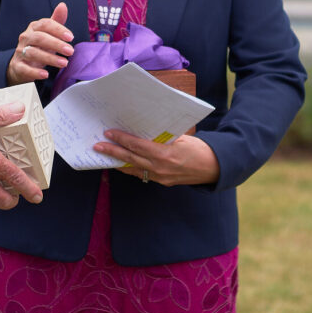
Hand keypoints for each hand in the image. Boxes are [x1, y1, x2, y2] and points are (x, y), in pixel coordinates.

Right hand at [7, 2, 74, 84]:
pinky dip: (34, 72)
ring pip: (33, 53)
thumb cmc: (38, 47)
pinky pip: (24, 69)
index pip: (45, 24)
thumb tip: (63, 5)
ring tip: (64, 63)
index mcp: (34, 28)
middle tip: (70, 51)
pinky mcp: (17, 66)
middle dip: (56, 44)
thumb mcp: (48, 34)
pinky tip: (45, 74)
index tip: (71, 37)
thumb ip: (56, 21)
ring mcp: (20, 52)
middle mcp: (25, 38)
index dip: (58, 29)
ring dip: (50, 58)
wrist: (20, 65)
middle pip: (39, 38)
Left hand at [93, 130, 219, 186]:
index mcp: (165, 154)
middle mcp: (160, 168)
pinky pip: (142, 174)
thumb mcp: (181, 138)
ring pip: (133, 169)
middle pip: (131, 159)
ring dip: (118, 162)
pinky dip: (130, 168)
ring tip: (105, 155)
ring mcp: (161, 177)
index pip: (138, 146)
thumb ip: (162, 136)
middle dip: (113, 151)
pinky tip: (122, 164)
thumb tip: (144, 130)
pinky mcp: (162, 182)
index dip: (122, 139)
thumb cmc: (199, 149)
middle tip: (98, 146)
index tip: (109, 133)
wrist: (214, 168)